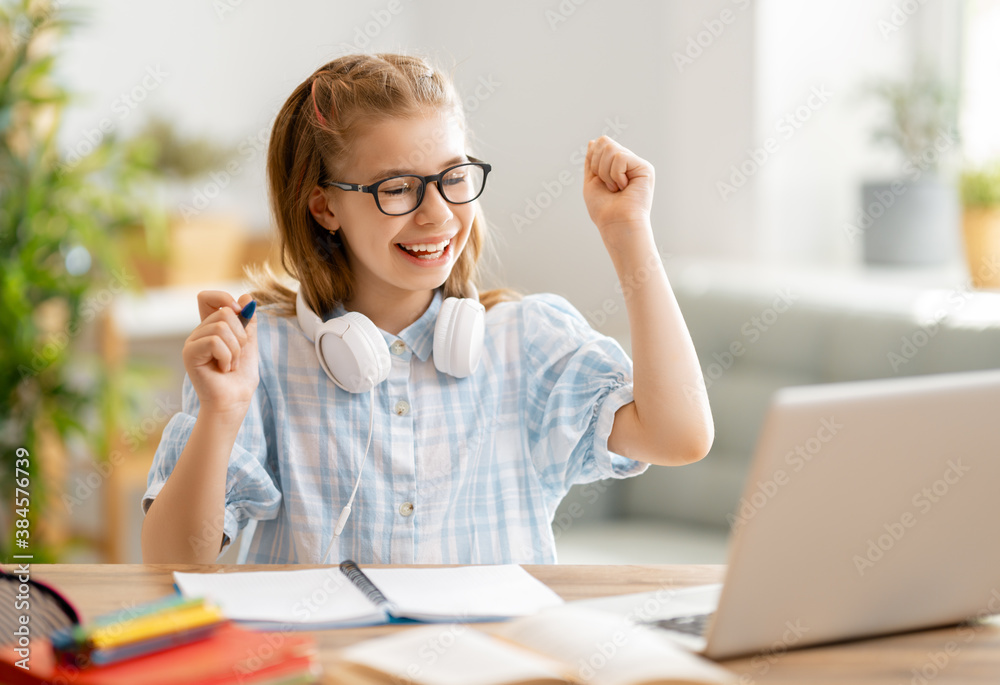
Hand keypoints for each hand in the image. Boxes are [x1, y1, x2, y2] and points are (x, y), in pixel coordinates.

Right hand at [182, 291, 258, 421]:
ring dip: (235, 350)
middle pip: (224, 312)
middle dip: (241, 336)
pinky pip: (215, 341)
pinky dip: (227, 357)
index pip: (207, 297)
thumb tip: (247, 297)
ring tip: (229, 365)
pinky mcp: (189, 354)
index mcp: (211, 327)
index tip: (240, 312)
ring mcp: (192, 342)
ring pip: (222, 327)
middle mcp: (199, 332)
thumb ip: (248, 321)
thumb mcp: (249, 342)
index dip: (224, 298)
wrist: (235, 400)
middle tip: (236, 356)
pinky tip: (223, 369)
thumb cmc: (241, 375)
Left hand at [583, 136, 654, 246]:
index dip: (593, 159)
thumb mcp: (591, 181)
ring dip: (606, 172)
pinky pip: (621, 157)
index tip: (598, 180)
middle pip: (604, 142)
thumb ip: (592, 161)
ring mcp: (637, 164)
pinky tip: (623, 187)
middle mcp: (628, 163)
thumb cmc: (603, 209)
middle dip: (598, 166)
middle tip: (607, 185)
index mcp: (616, 165)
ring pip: (611, 148)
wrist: (615, 223)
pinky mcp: (645, 168)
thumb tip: (593, 141)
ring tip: (615, 188)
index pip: (600, 144)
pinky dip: (616, 174)